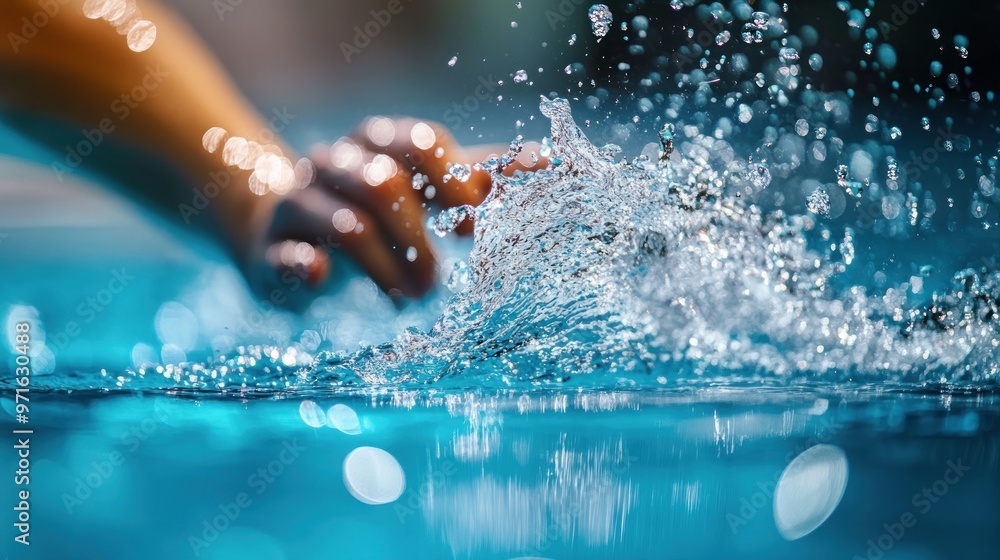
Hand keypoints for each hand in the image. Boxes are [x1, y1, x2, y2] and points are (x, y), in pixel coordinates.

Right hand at [248, 117, 540, 303]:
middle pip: (383, 184)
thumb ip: (477, 176)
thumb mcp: (422, 188)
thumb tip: (546, 164)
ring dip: (385, 268)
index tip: (472, 228)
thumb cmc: (371, 209)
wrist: (285, 230)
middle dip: (420, 238)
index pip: (419, 143)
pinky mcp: (269, 247)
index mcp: (377, 141)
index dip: (452, 183)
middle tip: (437, 285)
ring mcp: (298, 201)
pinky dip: (307, 267)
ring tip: (407, 300)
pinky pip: (287, 255)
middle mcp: (335, 162)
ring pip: (346, 223)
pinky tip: (324, 281)